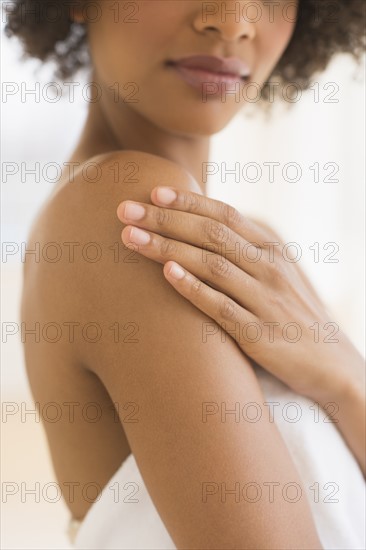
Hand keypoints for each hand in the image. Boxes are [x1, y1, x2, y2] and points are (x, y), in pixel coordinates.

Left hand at [116, 187, 363, 403]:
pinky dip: (193, 288)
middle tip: (125, 209)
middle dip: (165, 219)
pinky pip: (221, 307)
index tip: (153, 192)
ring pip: (212, 264)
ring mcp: (266, 300)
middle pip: (212, 234)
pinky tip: (167, 274)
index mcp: (272, 249)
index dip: (188, 202)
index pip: (226, 215)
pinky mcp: (259, 334)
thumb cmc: (293, 315)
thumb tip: (205, 230)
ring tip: (131, 236)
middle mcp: (269, 268)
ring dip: (168, 247)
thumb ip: (246, 252)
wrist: (332, 364)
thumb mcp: (277, 274)